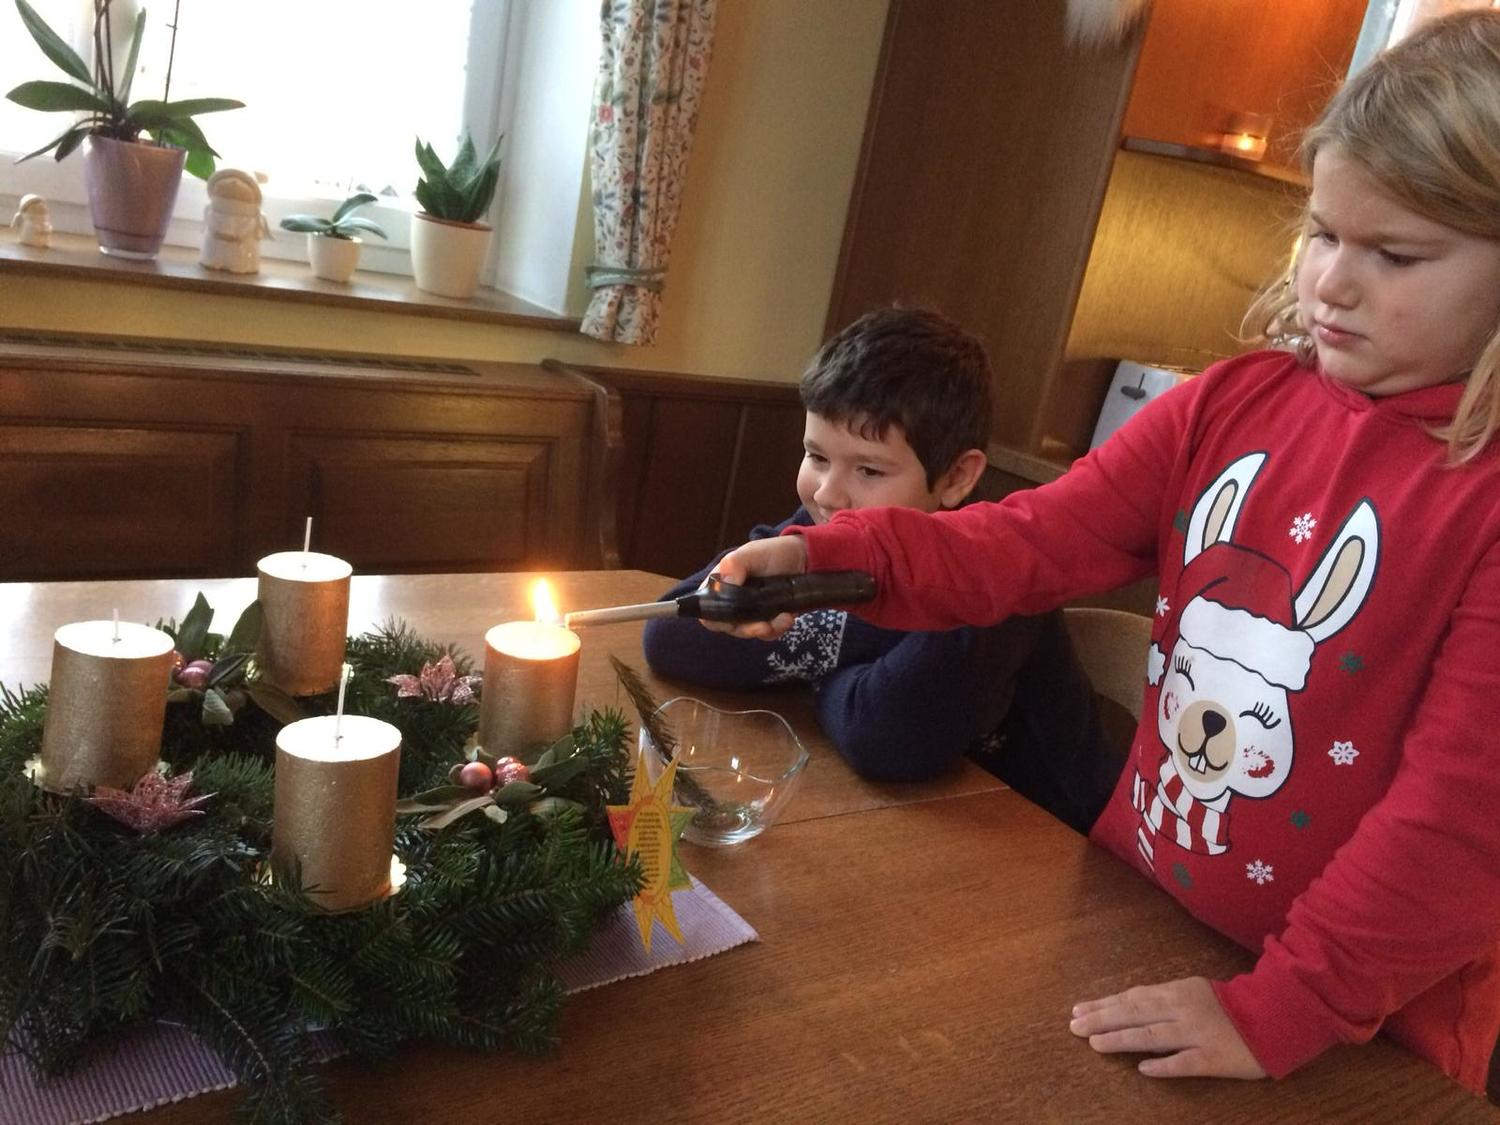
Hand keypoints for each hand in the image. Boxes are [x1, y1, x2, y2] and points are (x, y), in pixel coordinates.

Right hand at [700, 536, 808, 639]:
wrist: (803, 558)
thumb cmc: (772, 552)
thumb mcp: (751, 553)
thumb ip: (734, 564)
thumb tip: (724, 582)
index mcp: (721, 586)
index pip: (707, 611)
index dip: (715, 619)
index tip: (731, 620)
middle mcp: (732, 603)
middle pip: (729, 627)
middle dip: (747, 629)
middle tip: (764, 626)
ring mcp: (751, 613)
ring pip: (750, 632)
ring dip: (766, 630)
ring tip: (784, 618)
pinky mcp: (768, 619)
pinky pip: (768, 633)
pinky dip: (778, 629)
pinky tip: (788, 617)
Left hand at [1068, 977, 1265, 1079]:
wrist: (1275, 1016)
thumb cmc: (1229, 1006)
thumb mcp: (1192, 991)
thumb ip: (1161, 999)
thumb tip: (1124, 1005)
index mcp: (1176, 992)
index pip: (1132, 998)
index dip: (1104, 1004)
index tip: (1077, 1010)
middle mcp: (1183, 1010)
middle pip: (1135, 1014)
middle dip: (1102, 1019)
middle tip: (1074, 1026)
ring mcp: (1198, 1034)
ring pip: (1154, 1036)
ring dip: (1122, 1039)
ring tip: (1095, 1044)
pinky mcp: (1214, 1058)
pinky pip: (1186, 1063)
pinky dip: (1165, 1065)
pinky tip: (1144, 1069)